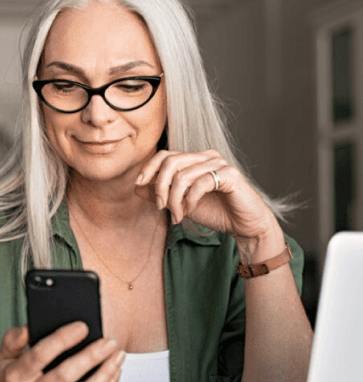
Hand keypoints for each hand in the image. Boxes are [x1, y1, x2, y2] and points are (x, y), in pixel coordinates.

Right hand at [0, 322, 123, 381]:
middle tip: (109, 341)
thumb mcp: (2, 359)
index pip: (41, 354)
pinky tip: (114, 374)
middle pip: (67, 375)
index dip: (63, 339)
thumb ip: (14, 338)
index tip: (82, 326)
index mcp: (17, 376)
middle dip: (92, 356)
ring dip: (105, 374)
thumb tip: (31, 324)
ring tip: (118, 355)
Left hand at [135, 149, 280, 242]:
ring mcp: (220, 163)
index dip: (149, 168)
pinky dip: (190, 200)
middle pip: (171, 161)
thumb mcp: (181, 203)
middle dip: (160, 186)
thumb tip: (137, 186)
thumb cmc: (215, 212)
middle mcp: (206, 156)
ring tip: (177, 216)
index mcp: (195, 159)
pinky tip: (190, 211)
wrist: (244, 226)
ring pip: (183, 175)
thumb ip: (161, 193)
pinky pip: (200, 183)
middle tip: (160, 207)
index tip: (138, 184)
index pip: (165, 154)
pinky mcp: (230, 175)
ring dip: (174, 200)